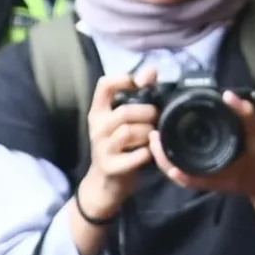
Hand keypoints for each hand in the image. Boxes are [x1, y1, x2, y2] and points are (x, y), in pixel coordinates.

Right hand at [76, 70, 159, 220]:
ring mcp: (102, 148)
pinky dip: (148, 153)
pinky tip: (151, 153)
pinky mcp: (112, 167)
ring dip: (148, 133)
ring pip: (130, 132)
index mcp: (98, 112)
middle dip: (147, 113)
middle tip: (157, 119)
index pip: (105, 85)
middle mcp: (97, 128)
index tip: (143, 84)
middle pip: (124, 111)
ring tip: (155, 136)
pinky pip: (137, 155)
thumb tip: (152, 71)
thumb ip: (138, 96)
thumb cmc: (120, 147)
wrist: (106, 183)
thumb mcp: (122, 121)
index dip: (125, 79)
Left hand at [150, 92, 254, 202]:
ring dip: (165, 156)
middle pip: (173, 170)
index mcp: (214, 171)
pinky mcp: (208, 174)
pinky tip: (170, 144)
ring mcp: (206, 177)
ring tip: (156, 136)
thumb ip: (244, 115)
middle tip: (151, 134)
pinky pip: (186, 169)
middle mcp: (206, 176)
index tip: (155, 137)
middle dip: (159, 154)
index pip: (180, 170)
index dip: (163, 157)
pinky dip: (175, 158)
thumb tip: (228, 95)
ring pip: (178, 171)